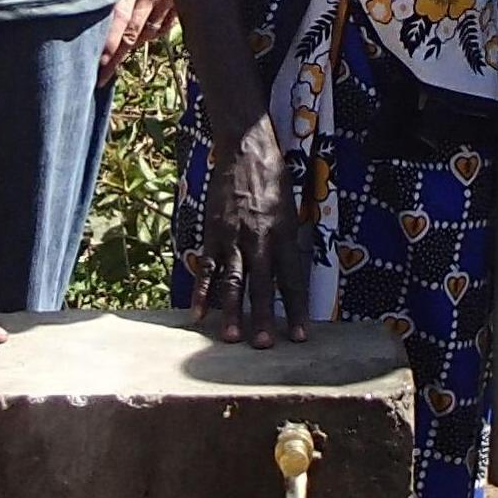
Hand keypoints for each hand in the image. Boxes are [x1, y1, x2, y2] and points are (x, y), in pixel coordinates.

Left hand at [100, 0, 178, 83]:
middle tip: (100, 78)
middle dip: (114, 58)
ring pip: (147, 33)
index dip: (106, 47)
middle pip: (131, 33)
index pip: (117, 19)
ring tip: (114, 58)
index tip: (94, 67)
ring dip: (130, 46)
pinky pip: (162, 28)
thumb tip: (68, 1)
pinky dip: (148, 34)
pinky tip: (137, 35)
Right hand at [193, 111, 309, 346]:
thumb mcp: (291, 210)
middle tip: (263, 346)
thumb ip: (288, 242)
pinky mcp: (213, 233)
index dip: (296, 310)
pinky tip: (197, 314)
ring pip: (233, 280)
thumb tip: (288, 274)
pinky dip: (201, 291)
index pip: (292, 280)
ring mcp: (234, 237)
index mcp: (284, 235)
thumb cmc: (273, 180)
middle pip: (262, 285)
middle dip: (263, 317)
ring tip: (232, 338)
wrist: (245, 150)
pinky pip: (206, 266)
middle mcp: (260, 239)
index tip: (299, 337)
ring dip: (232, 311)